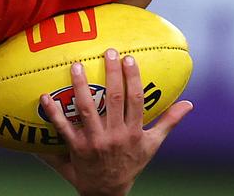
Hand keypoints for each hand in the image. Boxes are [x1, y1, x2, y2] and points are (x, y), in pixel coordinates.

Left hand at [37, 50, 191, 195]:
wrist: (108, 191)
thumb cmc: (131, 163)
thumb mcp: (152, 145)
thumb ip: (169, 122)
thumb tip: (189, 104)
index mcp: (134, 132)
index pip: (136, 101)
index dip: (133, 79)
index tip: (129, 58)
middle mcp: (115, 135)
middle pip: (114, 100)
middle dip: (111, 75)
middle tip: (108, 52)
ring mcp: (95, 141)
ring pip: (88, 110)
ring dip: (81, 87)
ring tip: (77, 65)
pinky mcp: (76, 148)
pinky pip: (62, 128)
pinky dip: (53, 112)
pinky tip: (44, 96)